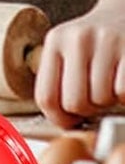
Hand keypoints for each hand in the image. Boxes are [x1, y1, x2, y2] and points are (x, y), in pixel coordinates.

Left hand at [32, 0, 124, 128]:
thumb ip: (61, 79)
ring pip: (101, 99)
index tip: (71, 119)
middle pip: (74, 102)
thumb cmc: (97, 42)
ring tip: (111, 84)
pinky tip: (122, 79)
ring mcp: (106, 42)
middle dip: (88, 109)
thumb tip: (64, 124)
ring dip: (109, 101)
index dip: (59, 118)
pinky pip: (123, 92)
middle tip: (97, 97)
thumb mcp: (70, 50)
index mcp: (55, 41)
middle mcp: (77, 38)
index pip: (45, 96)